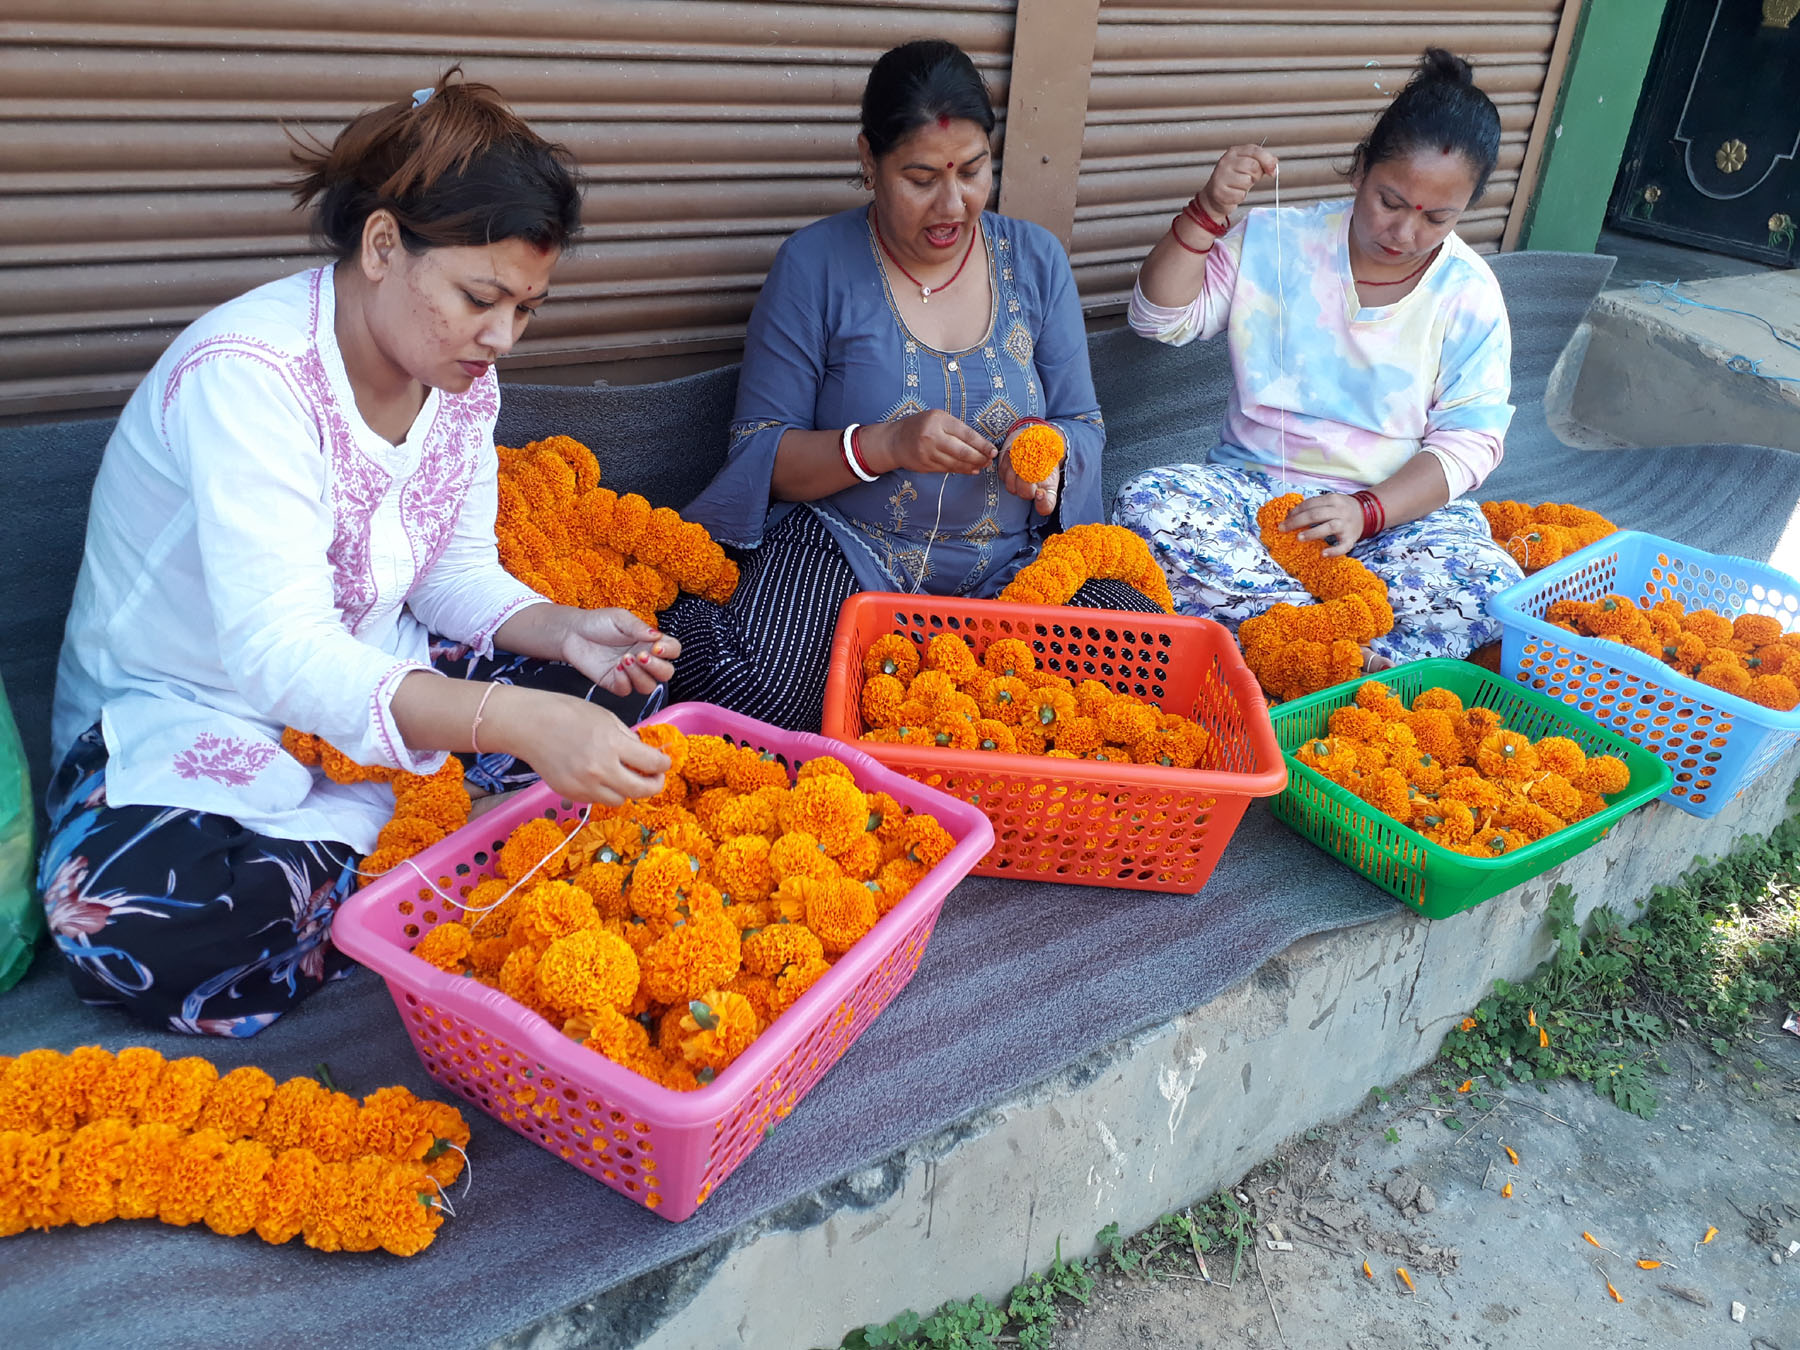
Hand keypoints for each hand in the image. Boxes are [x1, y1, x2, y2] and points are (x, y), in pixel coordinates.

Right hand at [486, 687, 670, 806]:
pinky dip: (604, 791)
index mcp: (612, 744)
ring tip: (623, 776)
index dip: (663, 764)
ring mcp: (584, 785)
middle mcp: (600, 770)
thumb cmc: (566, 713)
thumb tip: (647, 754)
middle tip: (655, 778)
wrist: (528, 725)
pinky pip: (597, 800)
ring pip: (620, 800)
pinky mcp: (571, 794)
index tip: (664, 762)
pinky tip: (599, 776)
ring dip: (627, 790)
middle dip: (654, 785)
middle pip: (641, 791)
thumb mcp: (606, 718)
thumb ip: (628, 739)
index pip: (652, 763)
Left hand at [557, 608, 680, 695]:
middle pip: (666, 673)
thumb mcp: (620, 618)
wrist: (572, 633)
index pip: (673, 651)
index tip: (656, 647)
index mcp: (649, 642)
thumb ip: (639, 627)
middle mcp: (644, 660)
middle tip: (641, 656)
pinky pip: (627, 690)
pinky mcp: (615, 683)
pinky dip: (624, 681)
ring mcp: (630, 673)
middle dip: (657, 667)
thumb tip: (657, 636)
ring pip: (648, 686)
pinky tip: (615, 668)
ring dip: (640, 675)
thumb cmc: (598, 623)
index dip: (669, 651)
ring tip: (624, 660)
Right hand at [859, 409, 995, 476]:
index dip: (982, 444)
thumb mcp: (937, 418)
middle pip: (962, 451)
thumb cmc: (920, 426)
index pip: (966, 434)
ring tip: (982, 465)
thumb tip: (980, 444)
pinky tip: (970, 470)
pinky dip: (961, 470)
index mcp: (938, 420)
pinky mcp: (925, 465)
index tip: (993, 450)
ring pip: (956, 463)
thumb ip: (956, 428)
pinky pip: (948, 469)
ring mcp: (927, 453)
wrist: (894, 440)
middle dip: (979, 457)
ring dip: (972, 466)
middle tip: (989, 460)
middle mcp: (932, 436)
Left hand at [999, 425, 1060, 516]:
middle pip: (1025, 493)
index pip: (1045, 507)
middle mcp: (1031, 492)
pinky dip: (1006, 462)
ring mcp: (1016, 487)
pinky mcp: (1005, 476)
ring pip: (1011, 486)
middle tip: (1029, 463)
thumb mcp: (1054, 462)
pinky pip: (1003, 474)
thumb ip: (1051, 468)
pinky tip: (1012, 453)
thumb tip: (1043, 481)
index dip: (1042, 503)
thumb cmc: (1046, 455)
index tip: (1039, 492)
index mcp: (1047, 492)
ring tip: (1019, 455)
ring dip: (1014, 469)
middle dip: (1025, 478)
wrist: (1034, 444)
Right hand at [1199, 144, 1279, 219]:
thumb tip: (1274, 164)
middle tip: (1250, 179)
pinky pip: (1240, 195)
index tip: (1272, 170)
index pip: (1255, 151)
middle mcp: (1226, 162)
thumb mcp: (1248, 166)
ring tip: (1239, 186)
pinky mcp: (1219, 191)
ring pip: (1247, 181)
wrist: (1214, 196)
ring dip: (1247, 187)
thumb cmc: (1234, 180)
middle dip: (1256, 175)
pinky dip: (1240, 197)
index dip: (1267, 160)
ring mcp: (1221, 176)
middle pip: (1253, 166)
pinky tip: (1233, 193)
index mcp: (1234, 152)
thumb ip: (1262, 162)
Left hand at [1278, 493, 1362, 557]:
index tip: (1284, 519)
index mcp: (1333, 499)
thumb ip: (1314, 506)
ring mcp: (1346, 525)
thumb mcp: (1331, 501)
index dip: (1296, 511)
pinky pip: (1343, 546)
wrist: (1368, 513)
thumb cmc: (1342, 508)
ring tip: (1299, 538)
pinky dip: (1334, 551)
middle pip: (1316, 514)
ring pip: (1329, 527)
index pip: (1311, 504)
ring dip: (1312, 532)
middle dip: (1297, 521)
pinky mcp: (1351, 538)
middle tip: (1283, 528)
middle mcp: (1340, 511)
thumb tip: (1291, 515)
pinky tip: (1323, 554)